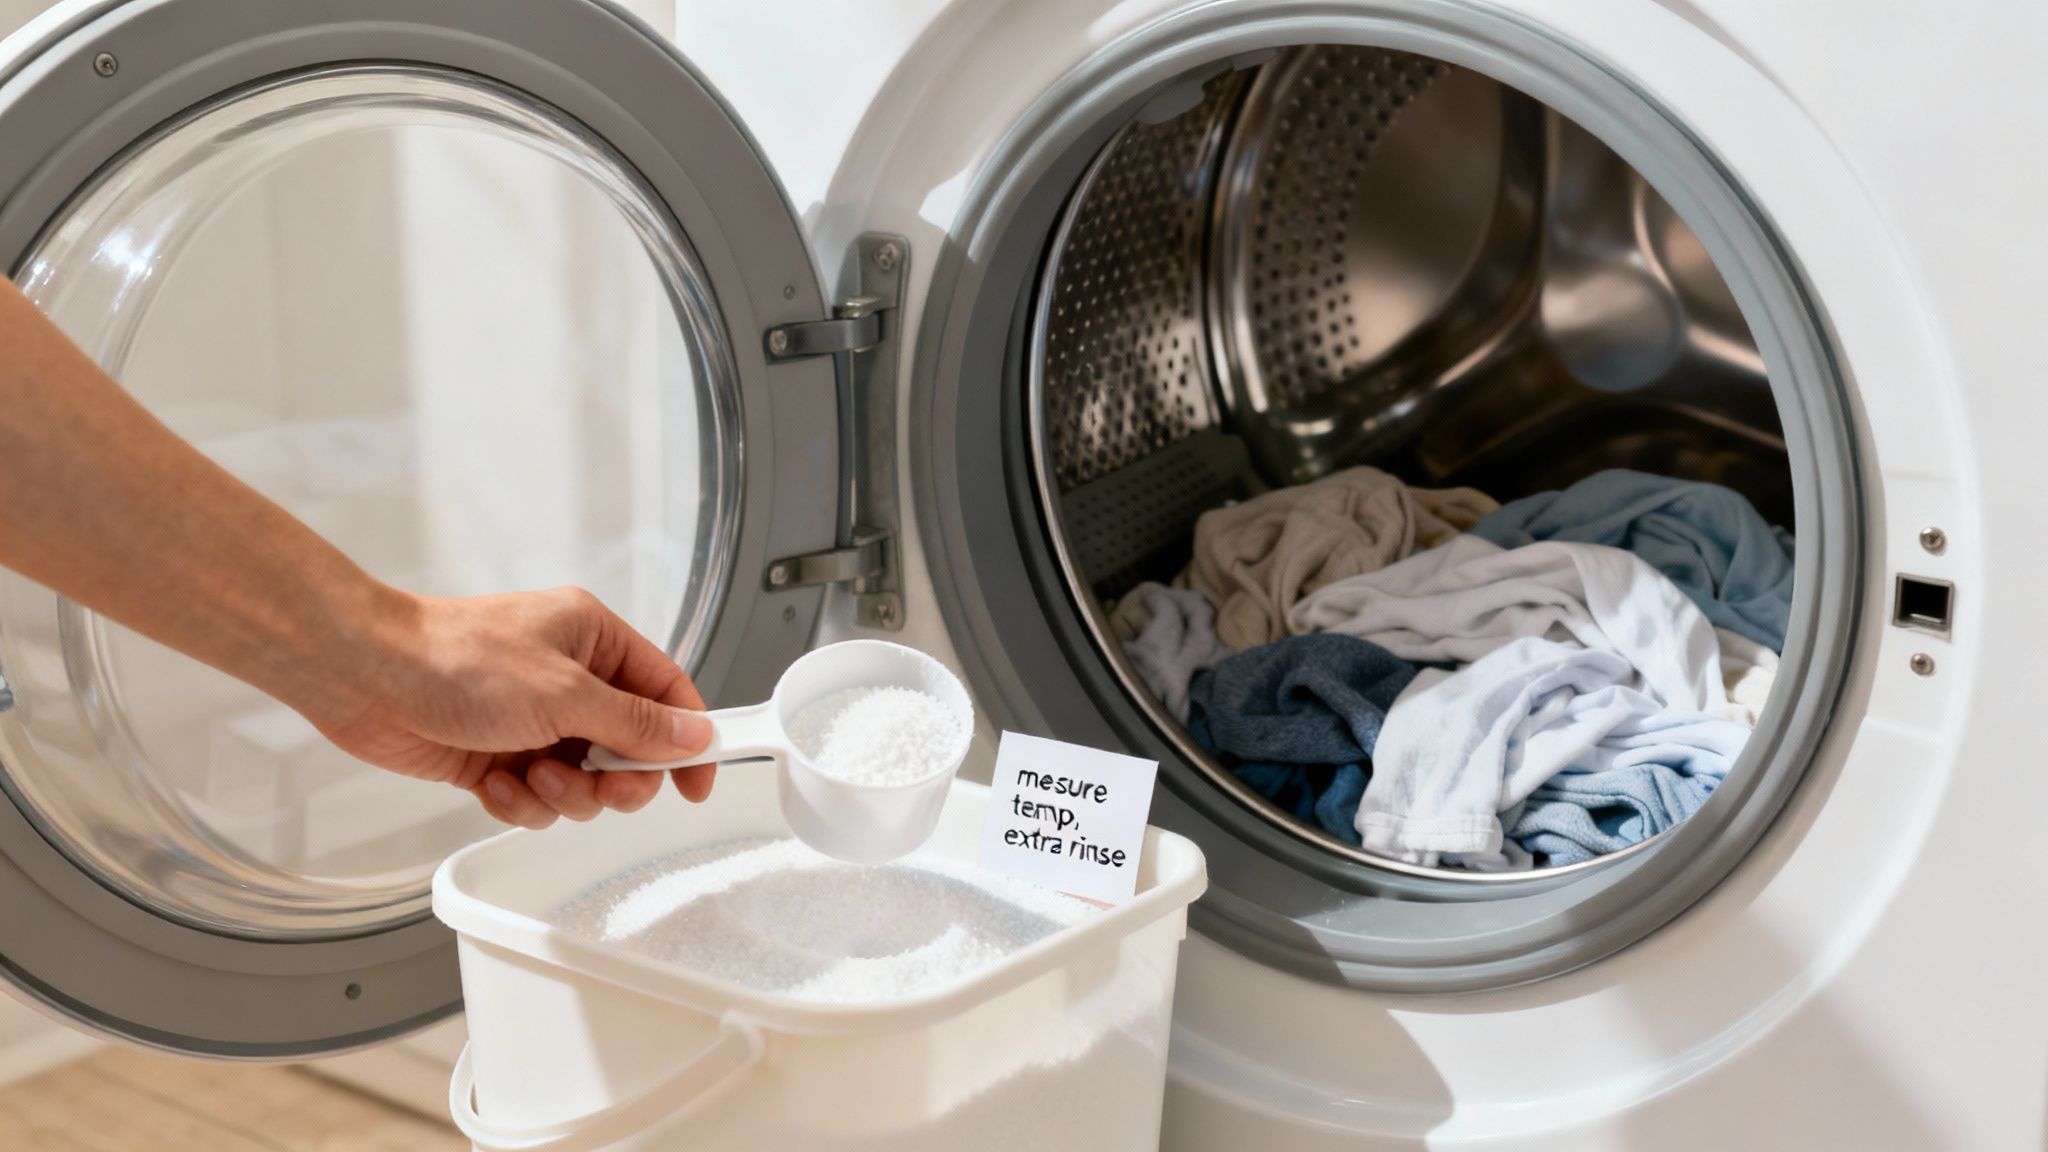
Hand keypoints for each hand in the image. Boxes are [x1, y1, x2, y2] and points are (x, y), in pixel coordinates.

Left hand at [306, 586, 715, 828]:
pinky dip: (520, 802)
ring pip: (584, 782)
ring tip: (530, 777)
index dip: (688, 740)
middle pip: (630, 749)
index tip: (696, 785)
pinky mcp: (498, 755)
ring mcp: (533, 720)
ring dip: (563, 794)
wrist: (365, 676)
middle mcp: (569, 678)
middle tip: (600, 787)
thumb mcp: (564, 692)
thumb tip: (693, 734)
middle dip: (615, 780)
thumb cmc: (455, 659)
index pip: (667, 691)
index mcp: (594, 640)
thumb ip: (636, 721)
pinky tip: (493, 784)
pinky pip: (537, 798)